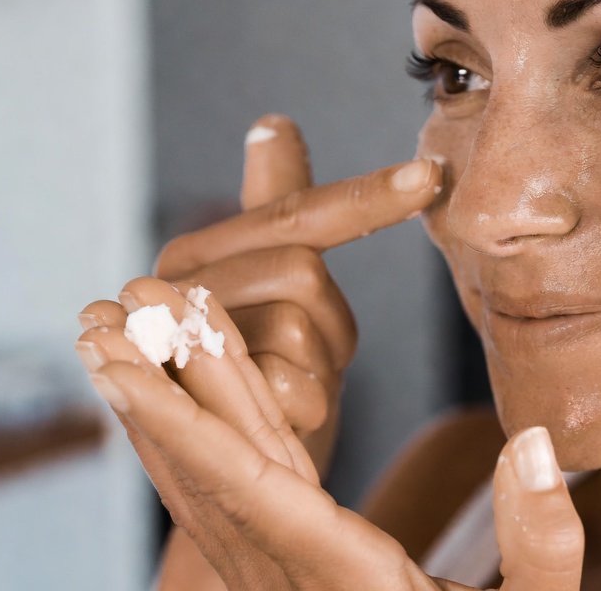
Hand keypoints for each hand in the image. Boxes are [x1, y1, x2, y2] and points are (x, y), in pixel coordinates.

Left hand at [77, 285, 585, 590]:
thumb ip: (542, 543)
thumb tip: (535, 444)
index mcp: (342, 577)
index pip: (249, 484)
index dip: (180, 417)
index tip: (122, 360)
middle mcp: (289, 572)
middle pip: (210, 464)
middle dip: (152, 381)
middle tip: (104, 306)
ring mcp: (277, 569)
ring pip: (208, 471)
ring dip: (160, 397)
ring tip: (117, 327)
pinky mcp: (285, 561)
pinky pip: (231, 485)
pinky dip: (198, 428)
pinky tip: (177, 384)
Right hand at [81, 114, 441, 474]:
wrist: (233, 477)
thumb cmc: (269, 371)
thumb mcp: (279, 290)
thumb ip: (278, 207)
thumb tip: (273, 122)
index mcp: (195, 255)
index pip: (296, 214)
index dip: (368, 196)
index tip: (432, 173)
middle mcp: (168, 288)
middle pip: (302, 271)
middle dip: (326, 322)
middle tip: (306, 359)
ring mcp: (170, 344)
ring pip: (300, 328)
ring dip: (317, 368)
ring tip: (288, 388)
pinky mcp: (191, 405)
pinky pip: (295, 388)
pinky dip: (307, 405)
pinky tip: (286, 417)